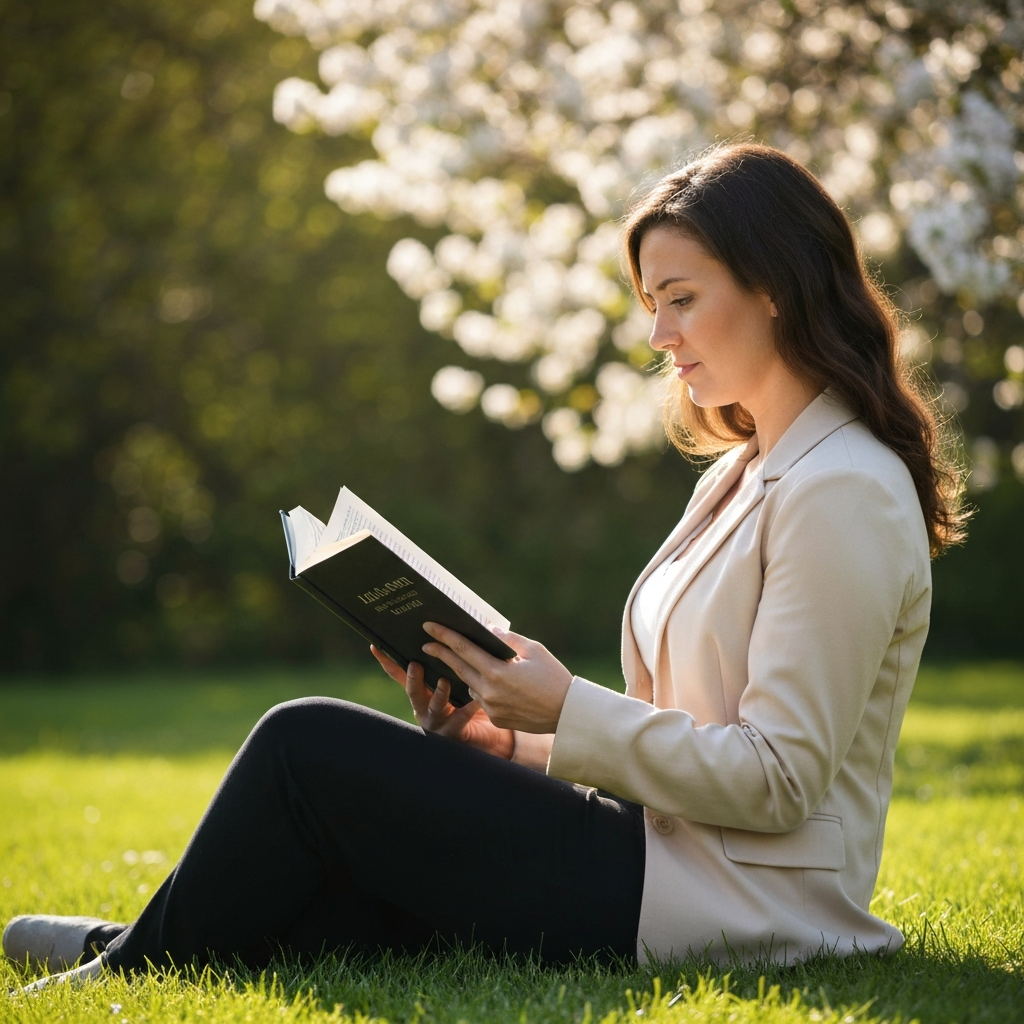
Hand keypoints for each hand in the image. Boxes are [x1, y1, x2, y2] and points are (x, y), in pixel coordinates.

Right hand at [370, 645, 514, 759]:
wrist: (488, 733)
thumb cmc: (471, 699)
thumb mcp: (458, 678)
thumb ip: (452, 660)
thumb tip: (453, 630)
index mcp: (422, 691)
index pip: (400, 675)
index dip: (388, 662)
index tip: (376, 646)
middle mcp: (424, 707)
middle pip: (413, 692)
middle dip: (413, 678)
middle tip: (414, 664)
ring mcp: (437, 721)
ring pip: (434, 707)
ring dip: (438, 694)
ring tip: (444, 682)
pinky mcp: (454, 732)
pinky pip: (461, 718)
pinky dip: (468, 707)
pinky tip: (475, 699)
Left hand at [419, 623, 572, 733]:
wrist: (568, 713)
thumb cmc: (554, 677)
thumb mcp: (535, 650)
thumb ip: (508, 640)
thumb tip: (488, 630)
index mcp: (497, 671)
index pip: (463, 649)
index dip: (444, 636)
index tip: (429, 626)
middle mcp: (489, 691)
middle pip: (458, 667)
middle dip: (441, 653)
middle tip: (426, 643)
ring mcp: (491, 708)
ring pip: (470, 684)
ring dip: (465, 671)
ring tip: (458, 659)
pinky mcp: (496, 719)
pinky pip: (482, 699)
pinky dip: (482, 687)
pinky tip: (487, 680)